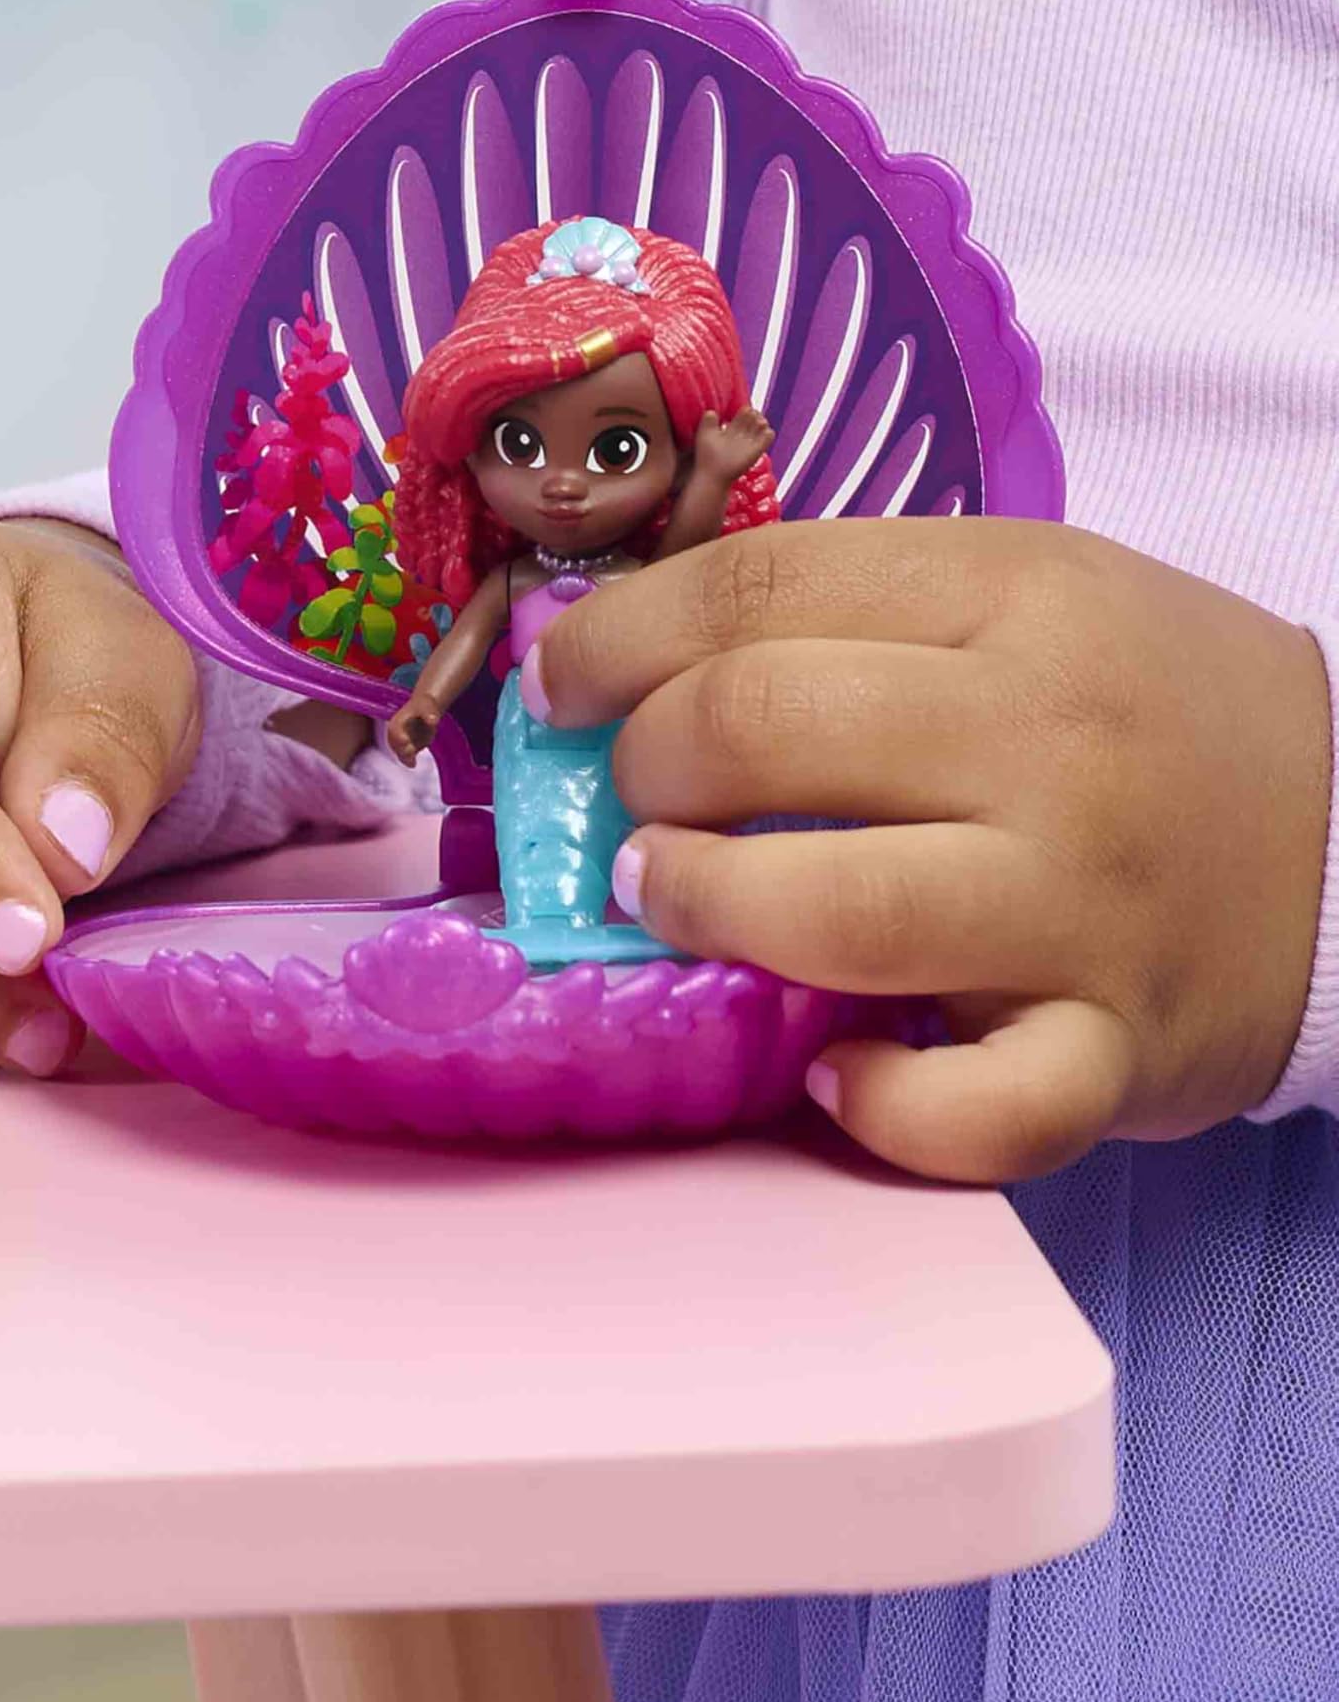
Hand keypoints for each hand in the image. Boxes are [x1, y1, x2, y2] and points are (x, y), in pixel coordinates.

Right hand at [386, 694, 441, 764]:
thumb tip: (433, 720)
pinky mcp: (409, 750)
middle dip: (401, 749)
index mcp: (396, 722)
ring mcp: (402, 743)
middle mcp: (396, 734)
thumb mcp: (427, 706)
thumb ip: (429, 714)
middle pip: (395, 744)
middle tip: (410, 752)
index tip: (405, 740)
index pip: (394, 731)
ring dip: (405, 757)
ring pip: (400, 752)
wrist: (426, 711)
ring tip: (411, 763)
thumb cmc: (423, 707)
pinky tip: (413, 764)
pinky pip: (407, 757)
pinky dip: (409, 761)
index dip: (398, 736)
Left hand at [529, 519, 1331, 1182]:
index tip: (559, 685)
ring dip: (701, 906)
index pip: (753, 590)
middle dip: (643, 766)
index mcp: (1014, 598)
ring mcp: (1083, 906)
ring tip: (668, 897)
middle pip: (762, 731)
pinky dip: (876, 1104)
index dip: (616, 638)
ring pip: (833, 913)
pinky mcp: (1116, 1052)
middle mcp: (1049, 744)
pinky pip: (974, 1111)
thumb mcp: (1020, 595)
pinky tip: (829, 1066)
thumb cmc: (1142, 704)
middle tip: (629, 796)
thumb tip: (610, 656)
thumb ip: (839, 611)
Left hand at [692, 405, 773, 484]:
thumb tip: (712, 411)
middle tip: (752, 413)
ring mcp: (750, 443)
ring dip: (763, 421)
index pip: (742, 415)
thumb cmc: (706, 455)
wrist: (713, 473)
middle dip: (755, 413)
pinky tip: (763, 430)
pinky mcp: (757, 451)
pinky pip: (768, 438)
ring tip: (758, 421)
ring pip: (762, 427)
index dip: (745, 410)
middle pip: (753, 420)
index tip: (744, 409)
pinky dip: (769, 432)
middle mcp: (742, 436)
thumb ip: (708, 420)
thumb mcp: (705, 434)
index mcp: (730, 430)